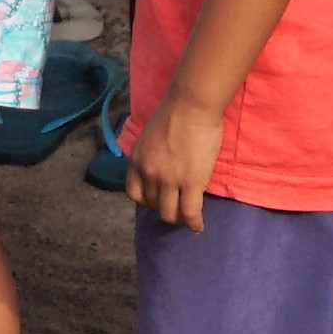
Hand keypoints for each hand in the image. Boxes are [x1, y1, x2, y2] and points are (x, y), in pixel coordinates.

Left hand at [133, 92, 225, 231]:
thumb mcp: (148, 136)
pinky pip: (190, 212)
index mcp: (137, 161)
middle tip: (176, 209)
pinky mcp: (191, 184)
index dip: (145, 201)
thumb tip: (155, 165)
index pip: (134, 193)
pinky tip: (198, 226)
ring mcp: (169, 181)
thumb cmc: (174, 114)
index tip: (156, 201)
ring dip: (178, 219)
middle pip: (152, 205)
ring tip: (187, 219)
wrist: (191, 106)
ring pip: (169, 214)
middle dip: (164, 209)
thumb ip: (148, 154)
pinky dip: (194, 223)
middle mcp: (149, 174)